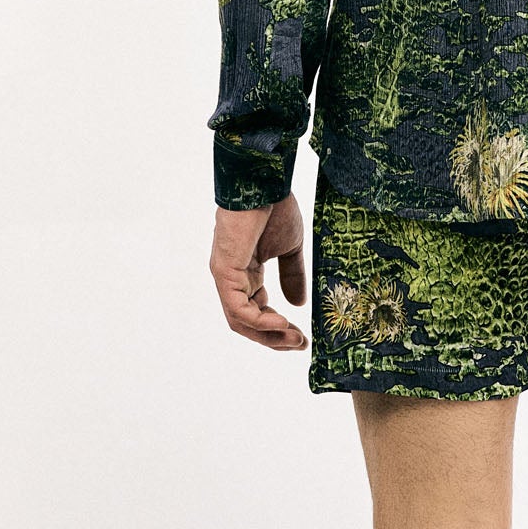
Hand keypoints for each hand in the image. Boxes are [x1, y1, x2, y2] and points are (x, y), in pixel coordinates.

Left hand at [210, 195, 307, 350]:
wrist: (263, 183)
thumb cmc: (275, 208)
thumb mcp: (290, 249)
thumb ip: (292, 275)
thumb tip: (298, 304)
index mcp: (246, 273)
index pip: (257, 311)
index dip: (278, 328)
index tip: (302, 337)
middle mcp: (231, 278)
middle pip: (247, 322)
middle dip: (274, 337)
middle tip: (299, 345)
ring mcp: (225, 276)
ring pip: (241, 320)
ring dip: (268, 334)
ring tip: (293, 338)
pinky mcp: (224, 272)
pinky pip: (238, 308)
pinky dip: (259, 321)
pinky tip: (282, 321)